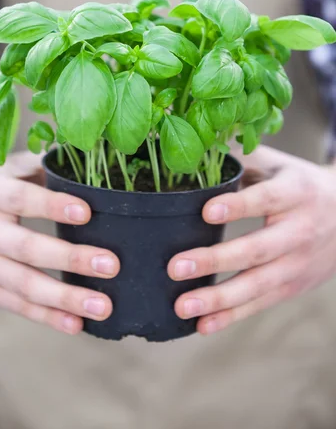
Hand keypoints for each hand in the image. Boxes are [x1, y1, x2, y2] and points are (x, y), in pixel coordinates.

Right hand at [0, 152, 119, 334]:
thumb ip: (36, 165)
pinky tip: (76, 324)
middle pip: (27, 248)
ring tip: (103, 306)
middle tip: (110, 265)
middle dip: (71, 259)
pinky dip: (47, 317)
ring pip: (25, 285)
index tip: (86, 212)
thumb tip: (79, 163)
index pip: (22, 199)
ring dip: (65, 298)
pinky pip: (17, 306)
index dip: (53, 206)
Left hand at [168, 146, 335, 334]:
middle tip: (176, 267)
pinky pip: (260, 304)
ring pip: (258, 285)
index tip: (206, 211)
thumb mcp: (278, 165)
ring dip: (218, 299)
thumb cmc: (300, 185)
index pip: (265, 199)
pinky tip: (202, 325)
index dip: (238, 206)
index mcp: (295, 193)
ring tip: (182, 305)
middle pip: (257, 249)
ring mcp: (297, 264)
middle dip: (215, 260)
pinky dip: (232, 316)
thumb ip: (243, 160)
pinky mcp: (292, 286)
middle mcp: (299, 231)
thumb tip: (197, 149)